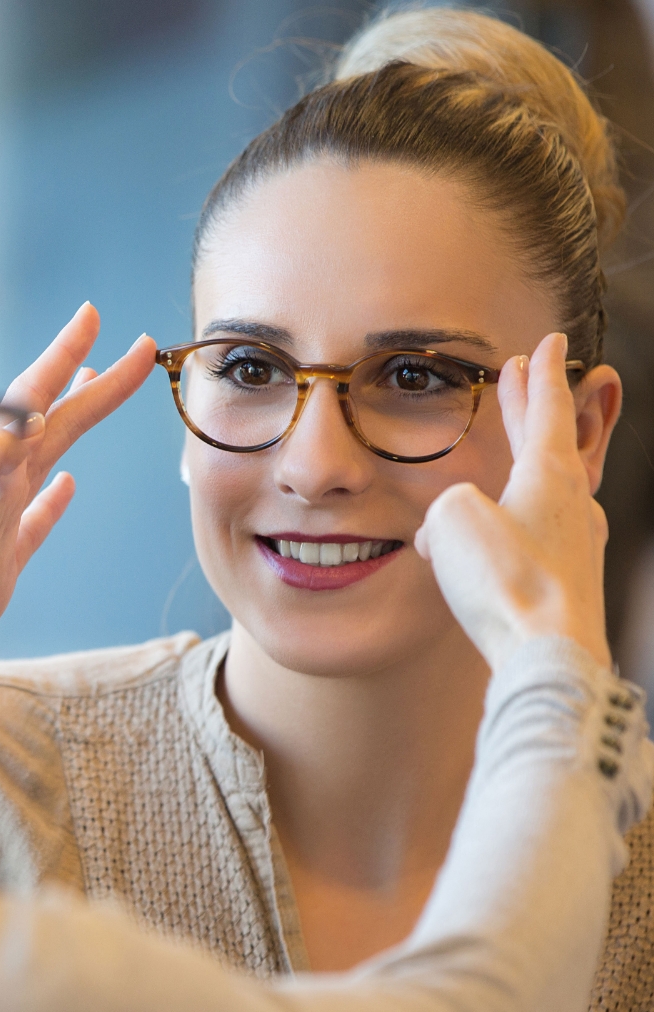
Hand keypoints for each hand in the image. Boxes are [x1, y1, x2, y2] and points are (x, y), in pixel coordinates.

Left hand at [0, 303, 155, 689]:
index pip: (26, 399)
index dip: (61, 358)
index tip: (93, 320)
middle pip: (46, 422)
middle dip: (91, 383)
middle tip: (136, 347)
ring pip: (42, 462)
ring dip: (72, 424)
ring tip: (97, 390)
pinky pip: (31, 526)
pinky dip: (52, 504)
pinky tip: (69, 488)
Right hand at [415, 332, 609, 672]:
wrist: (548, 658)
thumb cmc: (506, 584)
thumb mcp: (453, 520)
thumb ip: (446, 510)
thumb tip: (445, 537)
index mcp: (550, 477)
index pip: (549, 410)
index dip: (542, 375)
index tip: (548, 343)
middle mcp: (573, 508)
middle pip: (552, 445)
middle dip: (533, 411)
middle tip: (524, 381)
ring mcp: (577, 549)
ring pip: (543, 497)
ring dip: (518, 476)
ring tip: (491, 472)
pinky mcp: (568, 588)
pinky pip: (533, 545)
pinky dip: (508, 532)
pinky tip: (479, 554)